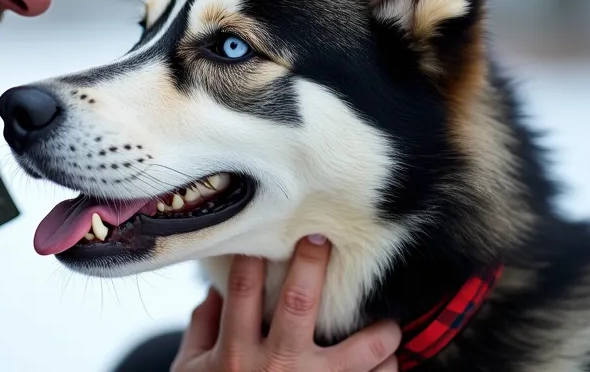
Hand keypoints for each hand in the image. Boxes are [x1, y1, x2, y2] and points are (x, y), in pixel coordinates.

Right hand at [171, 235, 401, 371]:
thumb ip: (201, 331)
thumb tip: (212, 292)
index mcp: (235, 355)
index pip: (243, 289)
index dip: (255, 255)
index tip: (268, 231)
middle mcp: (273, 369)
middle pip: (300, 303)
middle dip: (313, 264)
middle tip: (322, 238)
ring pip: (358, 352)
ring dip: (378, 333)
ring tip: (388, 324)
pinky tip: (388, 365)